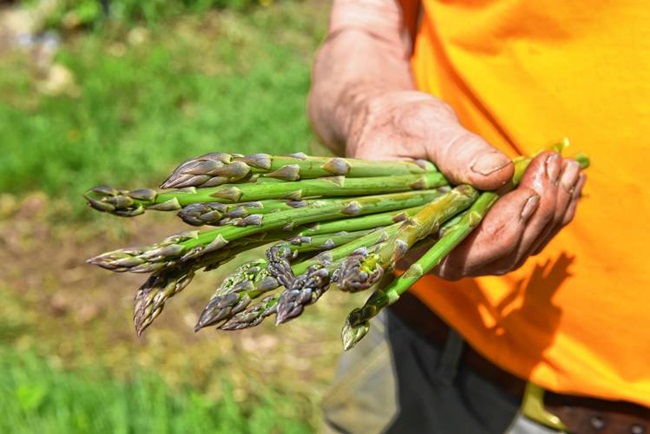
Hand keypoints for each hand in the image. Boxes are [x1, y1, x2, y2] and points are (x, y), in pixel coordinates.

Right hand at [347, 90, 586, 279]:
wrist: (392, 126)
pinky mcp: (481, 230)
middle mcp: (436, 250)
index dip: (504, 228)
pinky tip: (566, 176)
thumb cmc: (397, 125)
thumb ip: (456, 151)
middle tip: (557, 168)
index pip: (463, 254)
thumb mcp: (422, 129)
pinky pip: (522, 231)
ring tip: (568, 169)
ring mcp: (462, 244)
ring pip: (517, 247)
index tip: (533, 188)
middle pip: (499, 254)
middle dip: (536, 214)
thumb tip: (498, 173)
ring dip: (551, 211)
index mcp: (409, 237)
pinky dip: (550, 206)